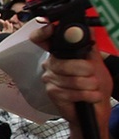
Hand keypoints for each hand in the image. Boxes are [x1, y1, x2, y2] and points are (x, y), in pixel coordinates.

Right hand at [31, 21, 112, 138]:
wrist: (96, 108)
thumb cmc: (95, 86)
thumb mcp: (97, 63)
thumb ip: (89, 46)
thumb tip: (86, 29)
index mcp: (60, 53)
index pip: (42, 39)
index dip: (42, 34)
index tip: (50, 29)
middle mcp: (51, 64)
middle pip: (62, 62)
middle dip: (84, 71)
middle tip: (94, 76)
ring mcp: (49, 79)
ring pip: (69, 79)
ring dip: (88, 86)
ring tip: (94, 89)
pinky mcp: (52, 93)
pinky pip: (69, 92)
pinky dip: (85, 95)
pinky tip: (91, 97)